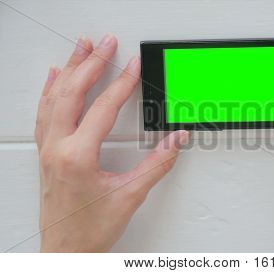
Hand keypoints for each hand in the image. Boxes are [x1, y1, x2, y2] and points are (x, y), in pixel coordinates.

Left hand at [35, 34, 188, 251]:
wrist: (66, 250)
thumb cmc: (90, 229)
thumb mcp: (130, 196)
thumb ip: (158, 165)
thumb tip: (175, 141)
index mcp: (78, 156)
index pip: (102, 107)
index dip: (121, 83)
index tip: (133, 66)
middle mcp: (57, 148)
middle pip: (72, 93)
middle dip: (92, 63)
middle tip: (106, 43)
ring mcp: (48, 149)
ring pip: (54, 98)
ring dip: (70, 69)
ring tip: (82, 48)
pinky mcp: (46, 154)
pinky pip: (44, 113)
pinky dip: (50, 90)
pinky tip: (54, 76)